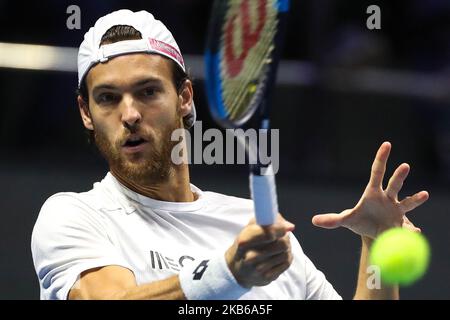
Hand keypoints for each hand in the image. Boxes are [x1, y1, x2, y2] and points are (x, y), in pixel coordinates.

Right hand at [225, 214, 294, 287]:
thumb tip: (289, 226)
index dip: (280, 229)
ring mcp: (259, 269)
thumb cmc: (246, 245)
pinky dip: (285, 257)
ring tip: (278, 246)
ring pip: (285, 253)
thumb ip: (267, 220)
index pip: (268, 233)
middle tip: (282, 235)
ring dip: (286, 247)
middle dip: (285, 238)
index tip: (286, 227)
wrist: (238, 269)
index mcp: (244, 241)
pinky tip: (278, 255)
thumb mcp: (249, 228)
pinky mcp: (267, 278)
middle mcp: (250, 257)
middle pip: (282, 244)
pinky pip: (286, 264)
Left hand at [311, 142, 428, 238]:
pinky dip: (411, 230)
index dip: (381, 158)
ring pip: (407, 202)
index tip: (387, 144)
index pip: (377, 171)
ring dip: (415, 199)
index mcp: (373, 193)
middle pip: (394, 184)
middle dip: (399, 176)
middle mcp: (388, 198)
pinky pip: (408, 227)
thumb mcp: (346, 220)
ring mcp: (397, 210)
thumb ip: (332, 220)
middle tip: (405, 165)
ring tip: (424, 194)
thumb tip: (313, 221)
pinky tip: (415, 232)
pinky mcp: (403, 224)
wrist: (374, 234)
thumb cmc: (361, 221)